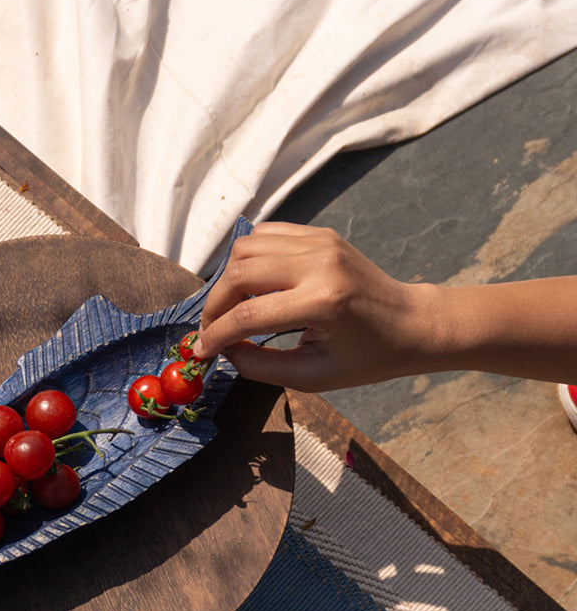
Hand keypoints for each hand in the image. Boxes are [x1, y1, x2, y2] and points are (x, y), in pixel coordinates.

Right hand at [193, 222, 430, 390]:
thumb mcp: (312, 376)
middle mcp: (319, 263)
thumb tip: (221, 349)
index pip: (248, 315)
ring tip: (231, 307)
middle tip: (211, 330)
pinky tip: (251, 286)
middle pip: (239, 273)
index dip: (216, 334)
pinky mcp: (319, 234)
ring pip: (246, 247)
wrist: (410, 323)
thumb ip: (259, 365)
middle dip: (214, 305)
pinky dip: (247, 260)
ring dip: (228, 279)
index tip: (201, 350)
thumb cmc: (366, 357)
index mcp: (322, 302)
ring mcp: (320, 242)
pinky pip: (264, 235)